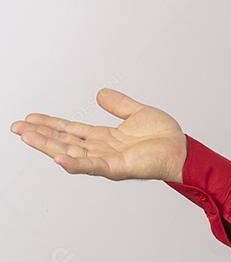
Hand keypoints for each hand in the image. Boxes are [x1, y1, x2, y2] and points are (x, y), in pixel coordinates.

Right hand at [11, 88, 186, 182]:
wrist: (182, 149)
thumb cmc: (164, 136)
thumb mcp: (137, 112)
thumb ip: (118, 104)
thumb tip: (99, 93)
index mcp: (104, 137)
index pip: (71, 130)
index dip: (50, 124)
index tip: (29, 118)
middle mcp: (101, 150)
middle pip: (64, 141)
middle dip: (40, 135)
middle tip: (16, 127)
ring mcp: (107, 160)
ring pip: (71, 152)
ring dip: (48, 145)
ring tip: (27, 136)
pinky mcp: (117, 168)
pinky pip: (93, 166)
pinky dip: (75, 163)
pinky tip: (58, 157)